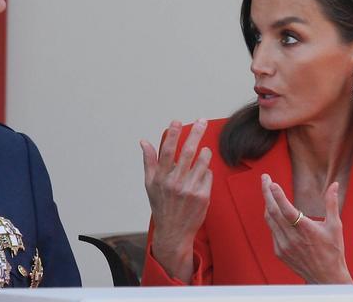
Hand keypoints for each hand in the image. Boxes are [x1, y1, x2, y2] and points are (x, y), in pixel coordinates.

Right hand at [141, 119, 212, 281]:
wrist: (174, 232)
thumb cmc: (161, 206)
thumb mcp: (150, 184)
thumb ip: (149, 161)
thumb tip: (144, 141)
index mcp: (161, 178)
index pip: (167, 151)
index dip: (172, 134)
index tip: (176, 121)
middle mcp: (175, 183)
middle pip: (188, 152)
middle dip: (196, 133)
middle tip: (202, 121)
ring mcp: (190, 190)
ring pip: (203, 162)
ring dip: (205, 152)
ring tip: (204, 148)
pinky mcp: (203, 197)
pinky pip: (208, 175)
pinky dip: (206, 171)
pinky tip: (202, 174)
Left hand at [261, 174, 352, 283]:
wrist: (326, 277)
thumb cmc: (333, 251)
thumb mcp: (335, 226)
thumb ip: (332, 203)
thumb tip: (334, 185)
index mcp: (306, 230)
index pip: (287, 210)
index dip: (278, 196)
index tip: (272, 183)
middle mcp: (292, 238)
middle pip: (273, 211)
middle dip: (267, 192)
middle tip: (265, 178)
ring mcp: (284, 246)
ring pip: (270, 220)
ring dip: (267, 203)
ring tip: (268, 191)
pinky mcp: (279, 252)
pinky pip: (272, 231)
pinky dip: (272, 219)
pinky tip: (274, 211)